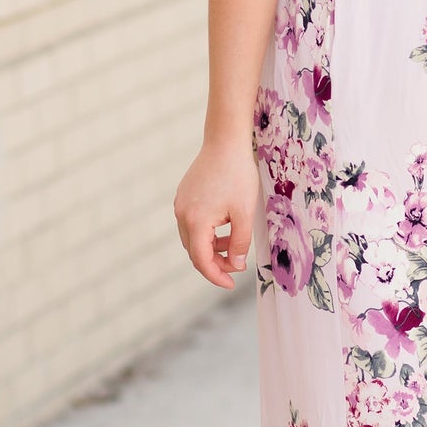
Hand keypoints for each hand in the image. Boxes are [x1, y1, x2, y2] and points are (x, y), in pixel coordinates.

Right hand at [174, 138, 259, 288]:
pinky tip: (225, 227)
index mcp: (196, 222)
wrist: (226, 142)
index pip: (201, 260)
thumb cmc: (238, 175)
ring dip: (211, 248)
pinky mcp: (183, 196)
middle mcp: (182, 215)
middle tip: (236, 267)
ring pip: (192, 238)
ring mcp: (180, 204)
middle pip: (194, 251)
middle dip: (215, 263)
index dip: (216, 276)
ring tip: (233, 245)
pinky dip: (207, 233)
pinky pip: (192, 223)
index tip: (231, 284)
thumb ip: (240, 243)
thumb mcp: (245, 213)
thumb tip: (235, 265)